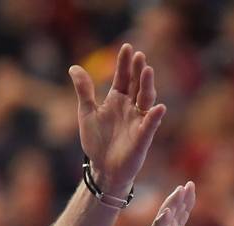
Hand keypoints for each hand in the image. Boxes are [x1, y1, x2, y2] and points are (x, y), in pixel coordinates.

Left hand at [69, 44, 165, 195]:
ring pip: (145, 100)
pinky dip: (155, 117)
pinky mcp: (143, 138)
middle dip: (138, 70)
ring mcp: (138, 121)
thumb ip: (84, 90)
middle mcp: (130, 108)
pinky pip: (150, 125)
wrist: (102, 169)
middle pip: (136, 85)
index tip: (127, 47)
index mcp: (116, 100)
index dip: (124, 64)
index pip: (123, 77)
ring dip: (147, 86)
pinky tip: (158, 107)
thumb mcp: (86, 113)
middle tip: (139, 55)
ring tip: (148, 71)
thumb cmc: (96, 142)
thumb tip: (74, 67)